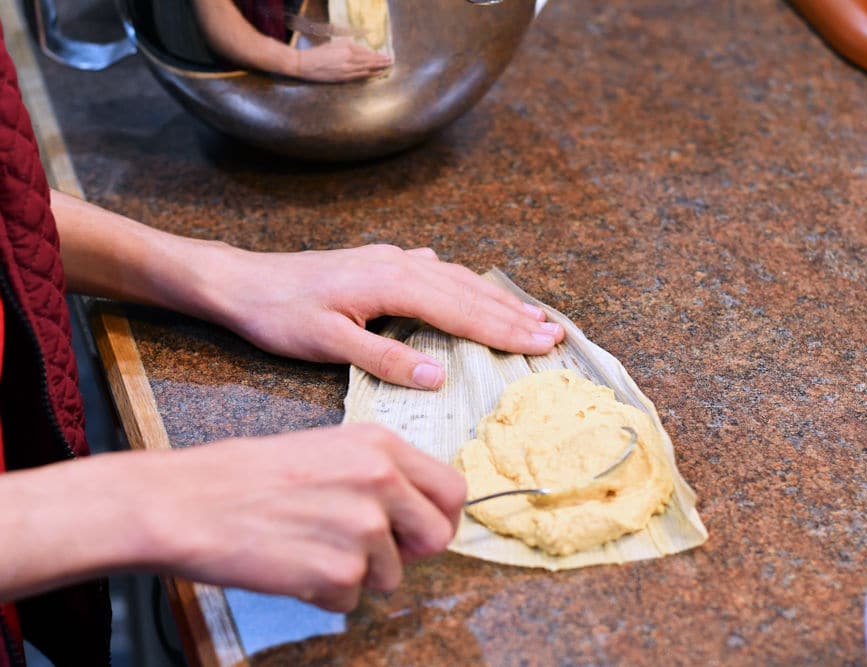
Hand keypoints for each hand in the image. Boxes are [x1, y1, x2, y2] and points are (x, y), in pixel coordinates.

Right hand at [144, 424, 464, 610]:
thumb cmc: (249, 476)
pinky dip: (325, 593)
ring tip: (310, 545)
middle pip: (438, 536)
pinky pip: (351, 599)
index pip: (452, 488)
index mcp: (381, 446)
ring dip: (357, 572)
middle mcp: (381, 482)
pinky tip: (293, 564)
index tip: (422, 529)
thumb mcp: (329, 449)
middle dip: (411, 552)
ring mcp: (363, 528)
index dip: (441, 516)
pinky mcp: (339, 571)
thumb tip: (418, 510)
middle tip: (372, 551)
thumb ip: (382, 474)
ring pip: (392, 574)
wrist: (189, 502)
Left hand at [206, 244, 564, 387]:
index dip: (506, 331)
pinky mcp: (379, 263)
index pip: (463, 311)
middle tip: (555, 333)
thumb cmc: (279, 315)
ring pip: (457, 279)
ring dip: (496, 299)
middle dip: (515, 314)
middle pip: (470, 292)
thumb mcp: (327, 344)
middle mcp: (400, 265)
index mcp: (393, 284)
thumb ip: (384, 358)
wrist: (240, 282)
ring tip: (531, 314)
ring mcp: (391, 260)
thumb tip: (438, 376)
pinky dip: (464, 286)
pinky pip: (437, 273)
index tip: (544, 344)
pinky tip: (468, 287)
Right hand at [294, 37, 391, 81]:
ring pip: (366, 67)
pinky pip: (359, 75)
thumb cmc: (318, 53)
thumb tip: (359, 48)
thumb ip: (347, 45)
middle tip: (391, 61)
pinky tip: (377, 73)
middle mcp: (348, 57)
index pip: (365, 51)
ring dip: (378, 67)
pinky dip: (370, 74)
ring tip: (387, 67)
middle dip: (381, 60)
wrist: (305, 64)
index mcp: (346, 48)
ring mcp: (346, 68)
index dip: (376, 54)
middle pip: (368, 59)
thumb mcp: (333, 44)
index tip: (384, 55)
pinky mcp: (343, 77)